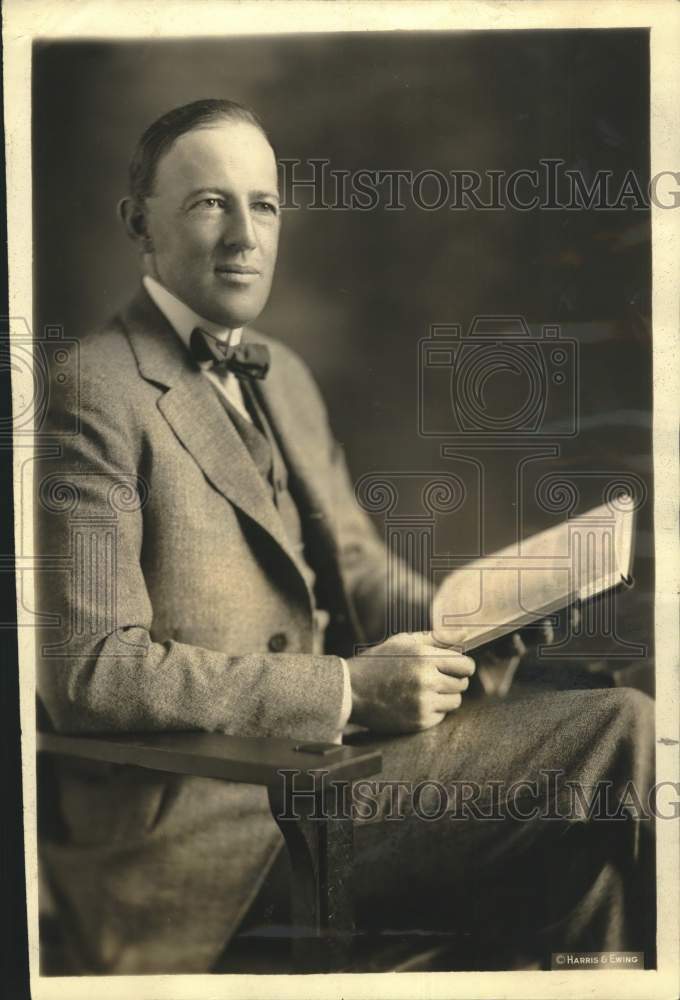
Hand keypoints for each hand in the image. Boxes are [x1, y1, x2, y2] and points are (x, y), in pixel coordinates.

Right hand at [347, 632, 475, 734]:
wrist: (351, 690)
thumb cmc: (378, 662)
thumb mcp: (404, 641)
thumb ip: (436, 638)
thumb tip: (464, 635)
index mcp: (424, 657)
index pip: (466, 665)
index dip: (463, 665)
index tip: (455, 666)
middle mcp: (426, 680)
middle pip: (462, 684)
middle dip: (453, 679)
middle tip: (435, 677)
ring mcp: (423, 703)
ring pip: (455, 701)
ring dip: (445, 696)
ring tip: (425, 690)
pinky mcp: (419, 721)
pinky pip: (441, 715)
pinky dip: (434, 710)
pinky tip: (415, 702)